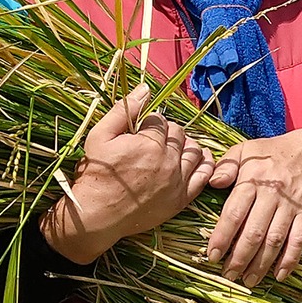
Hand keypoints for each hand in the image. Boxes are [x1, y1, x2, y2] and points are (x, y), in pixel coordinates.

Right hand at [40, 85, 214, 264]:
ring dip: (187, 144)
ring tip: (174, 147)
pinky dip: (206, 164)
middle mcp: (167, 161)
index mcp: (149, 143)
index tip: (142, 130)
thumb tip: (144, 88)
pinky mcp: (180, 199)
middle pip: (179, 134)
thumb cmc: (96, 174)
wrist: (97, 214)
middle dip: (168, 132)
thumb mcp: (100, 136)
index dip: (150, 123)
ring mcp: (176, 181)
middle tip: (155, 139)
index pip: (160, 121)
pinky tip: (201, 158)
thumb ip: (123, 111)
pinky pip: (203, 177)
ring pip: (194, 152)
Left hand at [204, 129, 301, 287]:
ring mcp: (292, 206)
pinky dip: (290, 260)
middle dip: (240, 257)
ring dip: (261, 264)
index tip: (213, 255)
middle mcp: (272, 194)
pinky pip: (299, 240)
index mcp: (253, 180)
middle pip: (254, 231)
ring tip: (249, 280)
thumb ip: (226, 165)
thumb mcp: (246, 150)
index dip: (222, 236)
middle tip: (229, 275)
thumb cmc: (272, 153)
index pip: (234, 212)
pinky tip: (278, 275)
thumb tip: (212, 182)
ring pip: (275, 240)